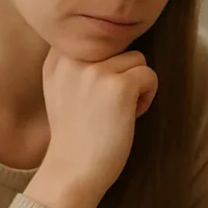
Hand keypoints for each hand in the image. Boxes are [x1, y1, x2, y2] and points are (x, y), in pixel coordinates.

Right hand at [26, 48, 157, 207]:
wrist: (72, 170)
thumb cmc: (75, 135)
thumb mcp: (60, 89)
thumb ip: (76, 63)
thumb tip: (112, 41)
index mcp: (57, 57)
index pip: (95, 36)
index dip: (107, 62)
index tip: (99, 91)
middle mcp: (73, 58)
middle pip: (120, 46)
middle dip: (122, 74)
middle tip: (109, 105)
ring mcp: (96, 71)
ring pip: (138, 59)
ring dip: (137, 84)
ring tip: (119, 111)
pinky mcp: (119, 86)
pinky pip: (149, 75)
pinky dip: (147, 96)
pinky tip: (130, 116)